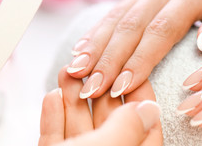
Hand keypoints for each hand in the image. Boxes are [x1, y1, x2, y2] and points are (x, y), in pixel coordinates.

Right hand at [39, 66, 161, 145]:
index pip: (142, 125)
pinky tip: (52, 97)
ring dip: (72, 97)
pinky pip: (55, 137)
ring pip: (79, 125)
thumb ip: (128, 128)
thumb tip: (149, 108)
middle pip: (107, 120)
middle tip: (90, 63)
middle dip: (97, 87)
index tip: (129, 69)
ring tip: (67, 71)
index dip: (138, 95)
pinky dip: (53, 118)